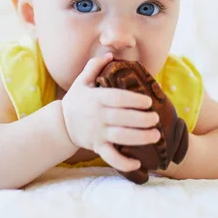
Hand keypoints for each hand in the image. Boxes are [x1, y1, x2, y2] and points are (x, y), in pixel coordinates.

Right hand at [61, 53, 161, 172]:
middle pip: (122, 118)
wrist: (61, 125)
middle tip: (156, 118)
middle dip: (142, 119)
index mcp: (96, 98)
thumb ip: (94, 66)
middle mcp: (97, 116)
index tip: (148, 101)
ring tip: (156, 135)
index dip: (134, 100)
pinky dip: (124, 162)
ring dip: (140, 137)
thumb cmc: (76, 101)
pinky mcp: (97, 147)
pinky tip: (138, 163)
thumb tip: (110, 54)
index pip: (117, 98)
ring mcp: (97, 133)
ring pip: (120, 137)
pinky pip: (111, 157)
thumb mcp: (81, 81)